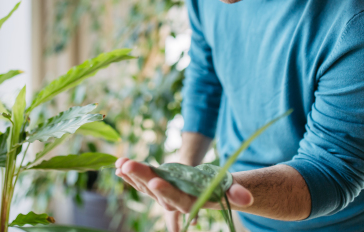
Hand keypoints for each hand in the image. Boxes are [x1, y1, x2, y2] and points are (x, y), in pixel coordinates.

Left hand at [115, 158, 252, 231]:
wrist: (209, 190)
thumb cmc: (220, 187)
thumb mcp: (228, 187)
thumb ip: (235, 193)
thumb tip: (246, 199)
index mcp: (191, 201)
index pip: (177, 199)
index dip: (166, 192)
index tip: (155, 182)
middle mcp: (173, 200)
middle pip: (156, 190)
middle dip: (141, 177)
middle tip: (127, 164)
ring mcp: (162, 193)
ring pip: (145, 185)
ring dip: (131, 175)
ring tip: (119, 163)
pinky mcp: (156, 186)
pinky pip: (141, 182)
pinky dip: (130, 175)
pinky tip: (117, 166)